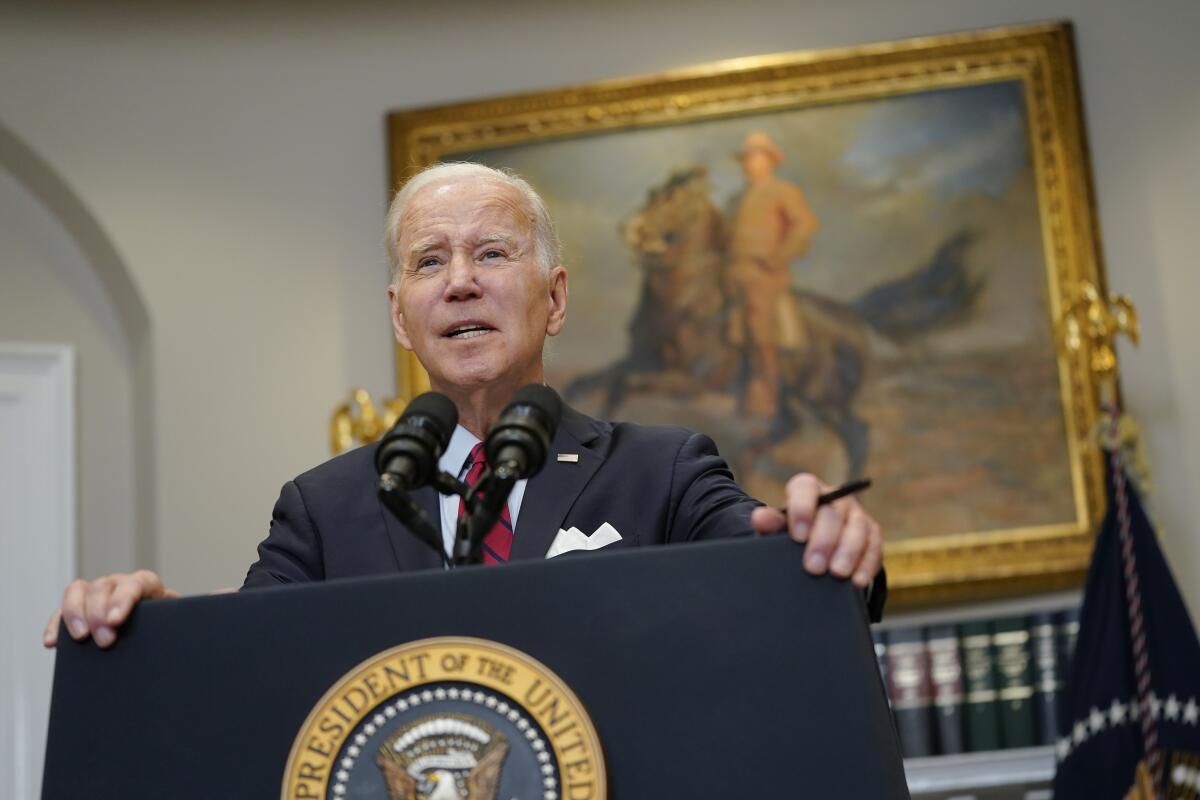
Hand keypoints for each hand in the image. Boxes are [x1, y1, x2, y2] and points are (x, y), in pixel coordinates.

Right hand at [43, 570, 178, 648]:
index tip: (116, 620)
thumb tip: (199, 617)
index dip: (124, 599)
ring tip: (80, 637)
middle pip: (102, 588)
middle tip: (104, 641)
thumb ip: (178, 620)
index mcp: (145, 585)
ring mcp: (95, 594)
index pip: (135, 583)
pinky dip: (55, 625)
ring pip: (77, 591)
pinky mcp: (77, 609)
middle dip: (99, 614)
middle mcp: (118, 585)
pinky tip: (53, 642)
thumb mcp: (172, 622)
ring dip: (75, 614)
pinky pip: (60, 611)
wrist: (154, 630)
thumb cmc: (164, 625)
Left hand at [750, 473, 882, 587]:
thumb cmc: (792, 536)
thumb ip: (769, 524)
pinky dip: (866, 565)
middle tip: (813, 566)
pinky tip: (857, 581)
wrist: (812, 547)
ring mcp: (856, 514)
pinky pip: (874, 546)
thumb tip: (760, 518)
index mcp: (807, 489)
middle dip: (824, 541)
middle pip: (833, 513)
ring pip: (857, 529)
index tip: (797, 536)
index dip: (802, 509)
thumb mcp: (777, 531)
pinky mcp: (871, 533)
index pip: (805, 488)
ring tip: (837, 574)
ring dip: (848, 553)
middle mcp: (835, 497)